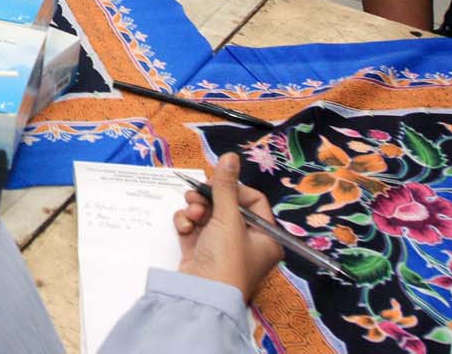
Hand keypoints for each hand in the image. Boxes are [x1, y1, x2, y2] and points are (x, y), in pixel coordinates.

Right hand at [174, 153, 284, 301]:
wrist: (201, 295)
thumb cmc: (226, 259)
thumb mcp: (228, 218)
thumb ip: (225, 186)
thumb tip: (230, 156)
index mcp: (266, 237)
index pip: (254, 200)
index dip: (234, 190)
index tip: (218, 186)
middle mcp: (247, 242)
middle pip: (227, 205)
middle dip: (208, 199)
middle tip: (196, 195)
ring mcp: (222, 248)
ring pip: (207, 214)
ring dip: (196, 209)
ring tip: (191, 214)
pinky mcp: (201, 252)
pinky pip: (194, 227)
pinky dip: (187, 223)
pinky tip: (184, 227)